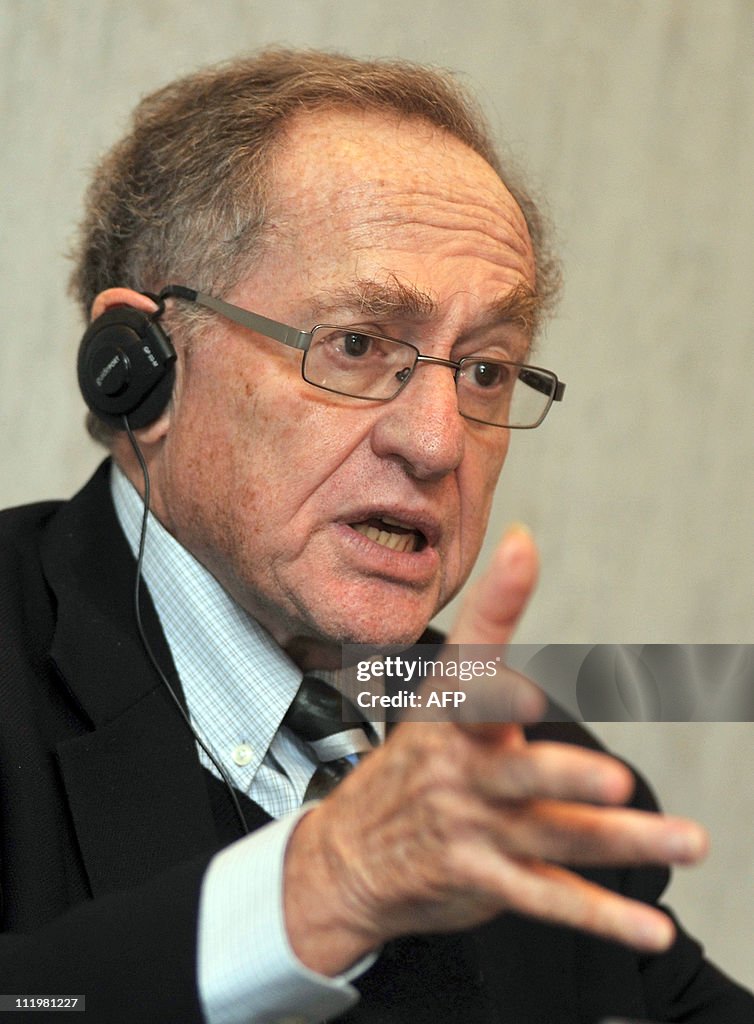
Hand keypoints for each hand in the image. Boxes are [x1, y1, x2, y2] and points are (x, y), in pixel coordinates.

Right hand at [283, 526, 707, 974]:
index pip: (472, 652)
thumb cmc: (407, 768)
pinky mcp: (483, 878)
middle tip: (609, 781)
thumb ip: (490, 634)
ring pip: (553, 836)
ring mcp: (471, 827)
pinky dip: (601, 916)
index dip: (496, 604)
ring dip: (620, 842)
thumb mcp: (436, 700)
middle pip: (518, 771)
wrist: (344, 857)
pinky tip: (647, 929)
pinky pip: (548, 897)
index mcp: (447, 714)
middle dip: (563, 777)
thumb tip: (524, 544)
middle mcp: (459, 769)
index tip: (521, 553)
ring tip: (682, 842)